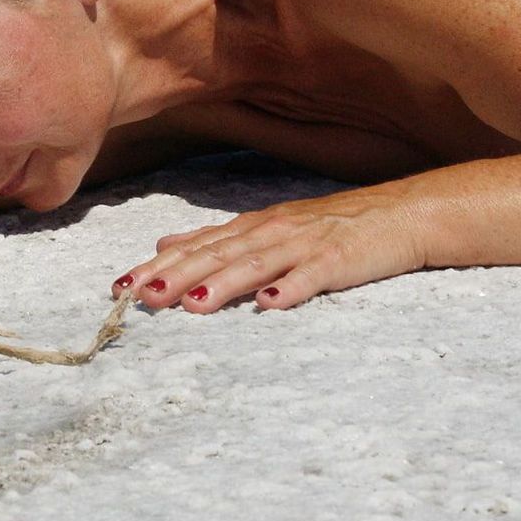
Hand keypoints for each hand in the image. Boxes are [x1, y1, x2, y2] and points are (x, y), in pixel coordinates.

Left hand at [112, 186, 431, 312]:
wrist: (400, 214)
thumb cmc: (332, 226)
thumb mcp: (268, 227)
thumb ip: (218, 238)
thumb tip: (164, 243)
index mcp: (252, 227)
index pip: (196, 247)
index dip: (158, 266)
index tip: (121, 287)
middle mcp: (271, 231)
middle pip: (216, 255)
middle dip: (176, 276)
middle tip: (140, 298)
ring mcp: (305, 244)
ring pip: (256, 264)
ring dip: (221, 285)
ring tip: (190, 306)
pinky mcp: (339, 259)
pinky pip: (312, 276)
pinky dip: (290, 289)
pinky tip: (270, 306)